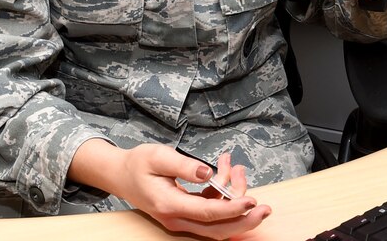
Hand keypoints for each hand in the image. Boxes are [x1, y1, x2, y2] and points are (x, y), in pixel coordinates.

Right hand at [69, 140, 270, 237]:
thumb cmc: (138, 163)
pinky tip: (226, 169)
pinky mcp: (186, 213)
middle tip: (266, 207)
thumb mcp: (159, 156)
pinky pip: (211, 210)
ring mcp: (181, 218)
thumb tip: (208, 172)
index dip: (233, 209)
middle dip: (244, 220)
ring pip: (216, 220)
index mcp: (170, 205)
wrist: (121, 174)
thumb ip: (185, 165)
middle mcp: (177, 218)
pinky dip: (223, 194)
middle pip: (217, 229)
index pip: (208, 213)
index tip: (253, 200)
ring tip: (236, 167)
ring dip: (233, 197)